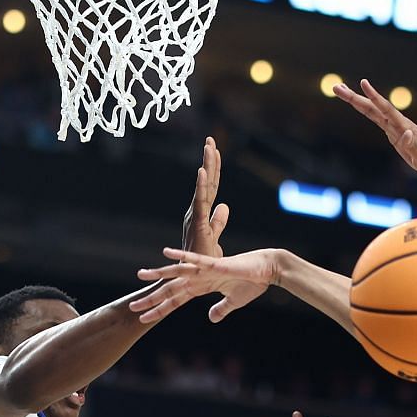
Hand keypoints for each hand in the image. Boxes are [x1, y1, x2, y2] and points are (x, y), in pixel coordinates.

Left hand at [130, 248, 276, 324]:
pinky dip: (182, 256)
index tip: (143, 318)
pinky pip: (196, 259)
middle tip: (131, 305)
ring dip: (159, 275)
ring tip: (141, 274)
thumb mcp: (234, 302)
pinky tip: (166, 253)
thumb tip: (211, 318)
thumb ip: (221, 309)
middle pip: (171, 289)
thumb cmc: (253, 283)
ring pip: (178, 273)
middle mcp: (199, 278)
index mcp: (202, 287)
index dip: (160, 309)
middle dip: (152, 298)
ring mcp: (206, 270)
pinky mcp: (216, 264)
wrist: (268, 270)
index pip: (176, 300)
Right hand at [181, 138, 231, 258]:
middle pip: (207, 182)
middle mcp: (196, 211)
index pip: (211, 187)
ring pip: (203, 187)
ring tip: (209, 146)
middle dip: (209, 160)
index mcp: (202, 213)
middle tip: (210, 139)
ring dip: (206, 166)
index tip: (216, 150)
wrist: (191, 277)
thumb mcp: (214, 237)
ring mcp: (195, 216)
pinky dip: (201, 186)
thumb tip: (225, 206)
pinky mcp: (197, 224)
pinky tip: (202, 171)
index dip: (213, 169)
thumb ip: (218, 221)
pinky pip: (200, 201)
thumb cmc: (201, 259)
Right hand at [333, 79, 416, 184]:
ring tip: (342, 91)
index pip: (386, 110)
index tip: (364, 83)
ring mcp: (396, 129)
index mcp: (405, 128)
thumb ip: (414, 147)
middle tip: (336, 87)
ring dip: (358, 101)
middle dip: (354, 98)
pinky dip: (368, 111)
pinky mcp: (396, 136)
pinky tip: (361, 105)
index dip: (374, 97)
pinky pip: (378, 120)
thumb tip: (405, 132)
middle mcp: (399, 125)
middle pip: (373, 108)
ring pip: (374, 112)